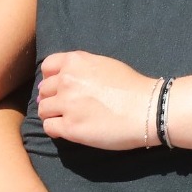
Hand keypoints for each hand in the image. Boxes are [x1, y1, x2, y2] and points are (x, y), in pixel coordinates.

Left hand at [36, 51, 155, 149]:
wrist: (148, 109)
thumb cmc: (132, 87)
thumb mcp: (105, 64)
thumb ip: (81, 68)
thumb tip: (61, 81)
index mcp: (75, 62)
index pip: (47, 67)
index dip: (50, 78)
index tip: (59, 87)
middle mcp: (66, 80)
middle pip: (44, 90)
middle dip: (52, 97)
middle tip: (67, 106)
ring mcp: (67, 104)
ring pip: (43, 109)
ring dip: (53, 114)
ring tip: (68, 119)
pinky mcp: (70, 127)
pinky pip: (49, 127)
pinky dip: (56, 129)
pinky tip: (68, 130)